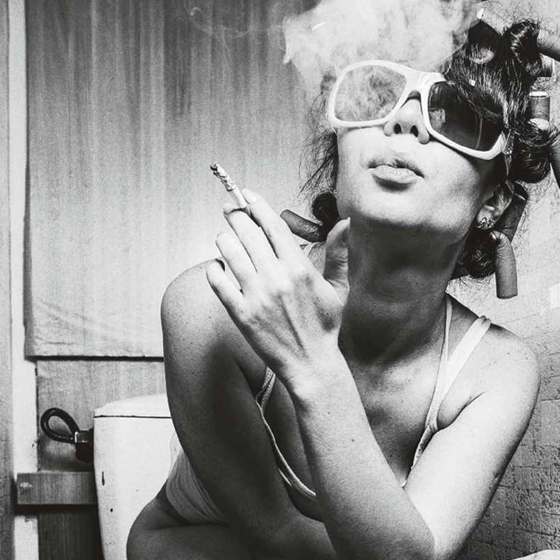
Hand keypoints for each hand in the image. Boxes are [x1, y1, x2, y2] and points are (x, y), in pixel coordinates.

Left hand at [206, 190, 345, 388]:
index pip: (272, 226)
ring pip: (230, 253)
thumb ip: (337, 253)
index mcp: (299, 268)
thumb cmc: (325, 326)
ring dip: (224, 240)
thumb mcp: (337, 288)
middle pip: (248, 234)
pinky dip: (214, 270)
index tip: (247, 195)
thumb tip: (345, 223)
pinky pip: (218, 283)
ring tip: (224, 237)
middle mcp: (276, 278)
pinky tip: (216, 267)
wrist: (311, 363)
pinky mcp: (242, 314)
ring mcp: (257, 296)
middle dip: (236, 216)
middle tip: (229, 209)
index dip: (257, 206)